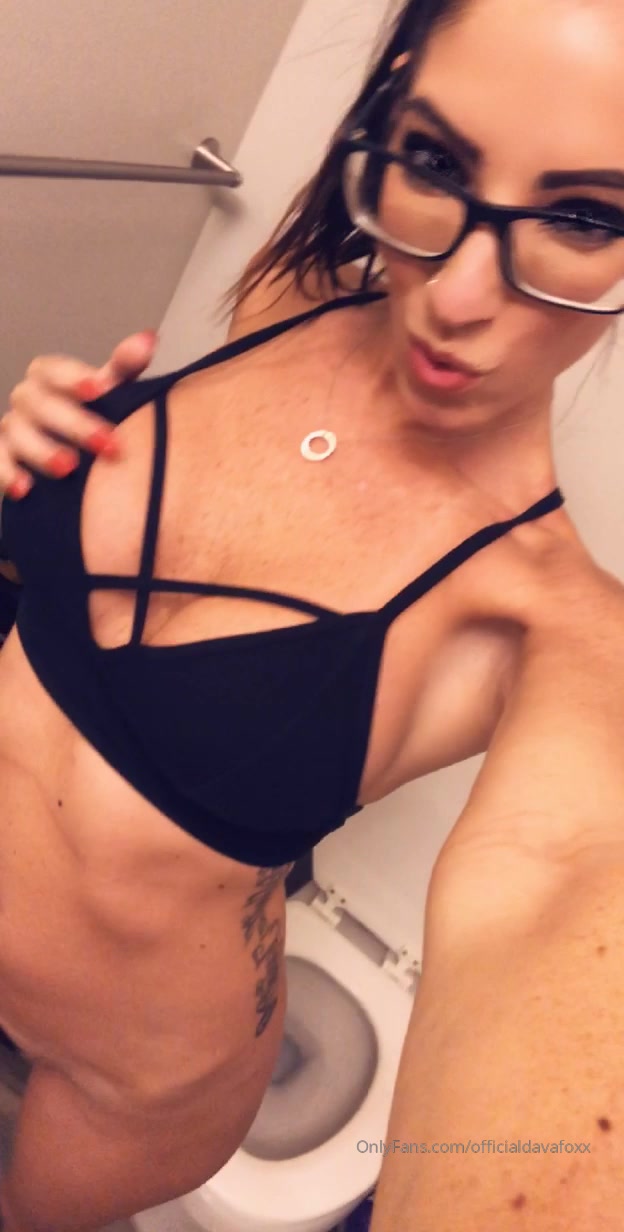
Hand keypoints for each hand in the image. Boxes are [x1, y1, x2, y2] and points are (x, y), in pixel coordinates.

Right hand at [0, 329, 157, 498]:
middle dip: (75, 424)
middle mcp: (27, 399)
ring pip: (18, 432)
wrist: (76, 460)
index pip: (53, 369)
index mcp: (49, 379)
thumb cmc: (95, 416)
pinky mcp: (3, 455)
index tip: (99, 388)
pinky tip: (25, 488)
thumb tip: (148, 339)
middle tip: (109, 445)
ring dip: (43, 451)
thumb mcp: (112, 392)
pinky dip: (7, 473)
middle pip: (41, 404)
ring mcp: (12, 428)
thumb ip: (124, 368)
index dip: (73, 377)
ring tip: (70, 469)